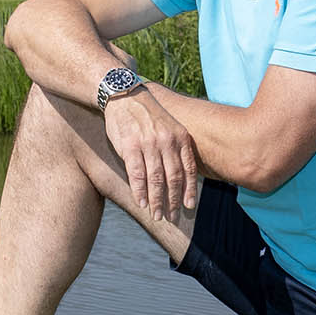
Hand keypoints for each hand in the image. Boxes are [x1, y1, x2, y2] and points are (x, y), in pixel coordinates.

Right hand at [103, 87, 200, 222]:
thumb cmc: (148, 116)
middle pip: (173, 178)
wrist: (126, 96)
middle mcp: (167, 141)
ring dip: (157, 201)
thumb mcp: (170, 127)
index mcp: (180, 137)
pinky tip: (141, 203)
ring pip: (155, 179)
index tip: (189, 207)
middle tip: (172, 217)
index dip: (190, 190)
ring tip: (157, 215)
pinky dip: (140, 192)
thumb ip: (176, 148)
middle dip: (174, 201)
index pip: (188, 169)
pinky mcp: (130, 146)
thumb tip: (182, 177)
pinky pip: (137, 174)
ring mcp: (148, 144)